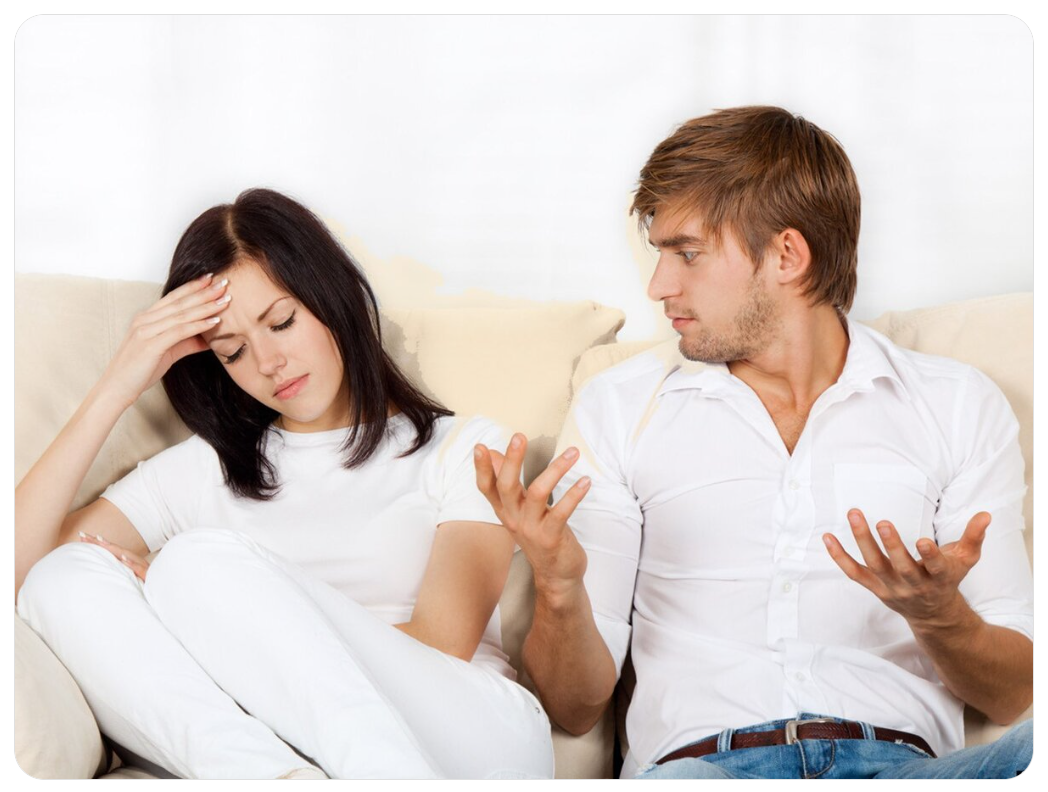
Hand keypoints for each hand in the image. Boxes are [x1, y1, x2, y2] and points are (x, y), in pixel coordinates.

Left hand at [79, 532, 150, 581]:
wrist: (162, 586)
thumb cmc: (145, 581)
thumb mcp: (129, 574)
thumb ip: (118, 569)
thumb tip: (105, 567)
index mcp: (126, 559)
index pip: (109, 549)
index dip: (96, 543)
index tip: (81, 536)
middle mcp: (132, 559)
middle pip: (112, 548)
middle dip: (97, 542)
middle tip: (82, 535)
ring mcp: (139, 565)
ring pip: (124, 554)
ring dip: (112, 548)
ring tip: (100, 541)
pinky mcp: (145, 573)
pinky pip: (137, 567)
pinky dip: (130, 562)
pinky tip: (123, 558)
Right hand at [100, 273, 231, 408]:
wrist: (117, 388)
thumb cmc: (140, 370)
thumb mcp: (168, 352)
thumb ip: (187, 343)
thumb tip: (210, 340)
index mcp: (147, 318)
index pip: (174, 297)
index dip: (193, 287)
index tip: (212, 278)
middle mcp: (145, 320)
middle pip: (180, 302)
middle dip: (204, 291)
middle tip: (225, 282)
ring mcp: (146, 331)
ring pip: (181, 314)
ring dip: (206, 306)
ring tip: (225, 300)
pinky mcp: (150, 345)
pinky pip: (179, 331)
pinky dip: (198, 325)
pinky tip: (214, 321)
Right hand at [474, 433, 590, 594]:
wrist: (556, 576)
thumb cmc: (540, 536)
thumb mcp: (520, 510)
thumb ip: (509, 483)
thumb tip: (495, 454)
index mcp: (505, 511)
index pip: (486, 488)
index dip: (481, 468)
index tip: (479, 446)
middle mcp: (514, 519)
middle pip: (506, 486)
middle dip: (512, 460)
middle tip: (519, 436)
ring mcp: (532, 529)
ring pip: (537, 493)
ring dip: (556, 470)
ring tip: (572, 453)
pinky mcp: (551, 538)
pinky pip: (562, 512)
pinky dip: (574, 494)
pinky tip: (585, 481)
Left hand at [823, 508, 989, 626]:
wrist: (934, 615)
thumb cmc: (948, 579)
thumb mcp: (965, 560)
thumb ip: (974, 537)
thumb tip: (986, 514)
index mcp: (938, 579)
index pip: (935, 568)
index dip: (930, 556)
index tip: (925, 541)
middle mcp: (913, 586)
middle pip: (900, 567)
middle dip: (892, 545)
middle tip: (882, 521)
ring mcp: (891, 588)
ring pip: (874, 566)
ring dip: (862, 541)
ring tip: (854, 514)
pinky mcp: (874, 588)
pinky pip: (853, 573)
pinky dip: (838, 556)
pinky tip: (827, 537)